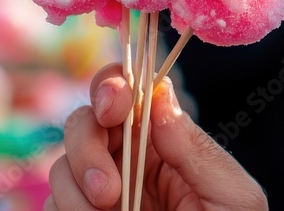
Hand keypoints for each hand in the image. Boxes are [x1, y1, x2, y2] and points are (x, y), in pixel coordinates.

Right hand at [45, 63, 267, 209]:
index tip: (115, 104)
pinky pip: (51, 206)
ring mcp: (99, 194)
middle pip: (84, 121)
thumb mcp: (232, 199)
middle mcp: (129, 162)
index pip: (131, 94)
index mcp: (168, 144)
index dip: (114, 85)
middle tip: (109, 190)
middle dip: (87, 146)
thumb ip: (198, 150)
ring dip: (76, 190)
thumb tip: (161, 99)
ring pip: (61, 166)